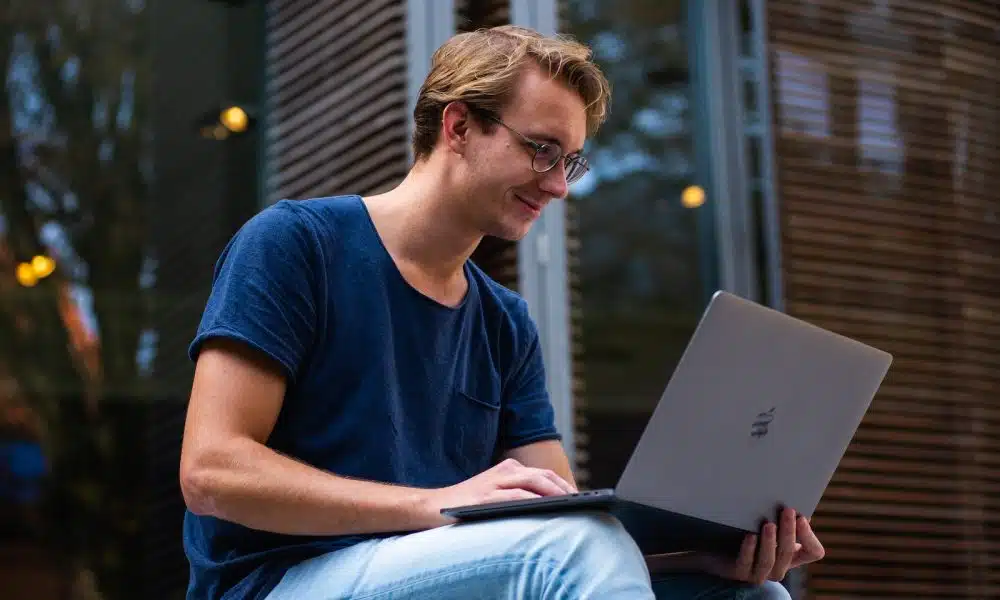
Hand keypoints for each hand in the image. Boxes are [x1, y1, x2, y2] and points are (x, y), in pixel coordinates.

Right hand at [420, 458, 576, 525]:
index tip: (580, 497)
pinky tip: (543, 506)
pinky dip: (532, 499)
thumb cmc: (468, 504)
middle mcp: (504, 471)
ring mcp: (494, 482)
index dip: (563, 484)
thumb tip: (550, 505)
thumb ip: (518, 494)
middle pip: (542, 476)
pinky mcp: (485, 496)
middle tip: (580, 501)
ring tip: (569, 503)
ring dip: (553, 492)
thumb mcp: (496, 493)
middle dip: (564, 488)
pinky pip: (514, 495)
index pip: (543, 474)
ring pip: (532, 482)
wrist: (432, 506)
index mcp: (508, 468)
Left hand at [696, 508, 824, 584]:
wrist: (712, 547)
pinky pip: (746, 564)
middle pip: (788, 553)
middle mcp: (778, 567)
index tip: (802, 516)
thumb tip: (794, 501)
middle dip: (789, 531)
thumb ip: (781, 516)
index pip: (813, 552)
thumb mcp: (766, 522)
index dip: (809, 536)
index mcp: (790, 554)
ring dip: (771, 542)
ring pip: (769, 562)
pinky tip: (750, 536)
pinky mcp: (738, 573)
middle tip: (787, 511)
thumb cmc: (744, 529)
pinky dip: (749, 550)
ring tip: (769, 524)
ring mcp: (758, 573)